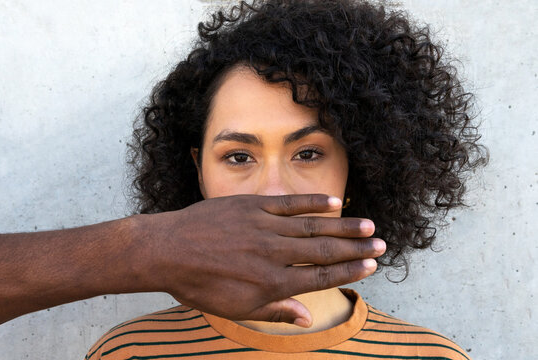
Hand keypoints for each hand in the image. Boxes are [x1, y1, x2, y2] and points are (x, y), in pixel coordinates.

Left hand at [134, 194, 384, 326]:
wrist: (166, 251)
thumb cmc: (199, 284)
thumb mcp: (235, 309)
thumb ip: (275, 311)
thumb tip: (308, 319)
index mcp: (271, 283)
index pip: (320, 276)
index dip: (348, 271)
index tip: (371, 265)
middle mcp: (274, 253)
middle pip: (324, 250)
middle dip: (355, 248)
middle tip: (381, 243)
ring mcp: (264, 226)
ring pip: (312, 226)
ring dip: (342, 226)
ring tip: (368, 225)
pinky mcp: (253, 206)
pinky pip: (289, 203)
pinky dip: (313, 203)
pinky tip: (334, 202)